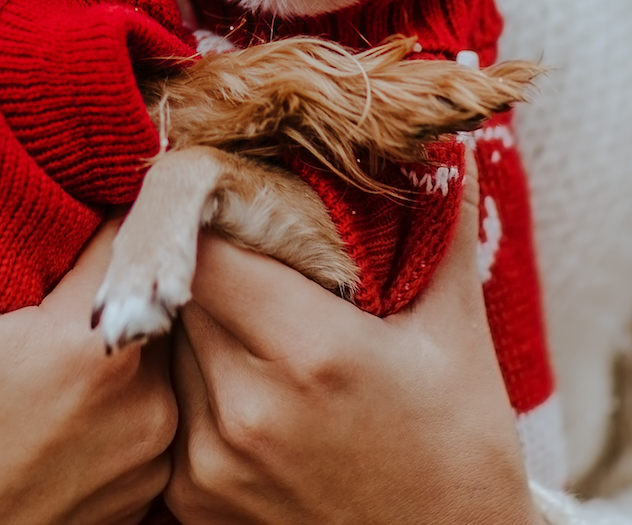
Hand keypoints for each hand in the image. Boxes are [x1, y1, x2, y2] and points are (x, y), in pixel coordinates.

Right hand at [0, 77, 175, 524]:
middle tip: (52, 247)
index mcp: (89, 345)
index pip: (135, 225)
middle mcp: (144, 404)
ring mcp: (151, 460)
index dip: (104, 189)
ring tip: (47, 319)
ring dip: (115, 327)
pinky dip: (117, 393)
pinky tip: (55, 392)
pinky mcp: (144, 502)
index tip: (75, 172)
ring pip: (156, 350)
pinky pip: (152, 414)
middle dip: (104, 261)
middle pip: (149, 288)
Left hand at [166, 155, 540, 524]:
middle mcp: (246, 408)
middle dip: (208, 266)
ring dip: (198, 327)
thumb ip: (439, 228)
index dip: (212, 214)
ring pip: (169, 350)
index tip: (236, 199)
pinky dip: (196, 390)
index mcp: (310, 351)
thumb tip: (451, 142)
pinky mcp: (193, 502)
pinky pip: (170, 411)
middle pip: (181, 293)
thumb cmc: (462, 452)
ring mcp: (212, 462)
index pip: (206, 247)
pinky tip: (248, 388)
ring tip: (253, 323)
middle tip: (246, 253)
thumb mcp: (457, 336)